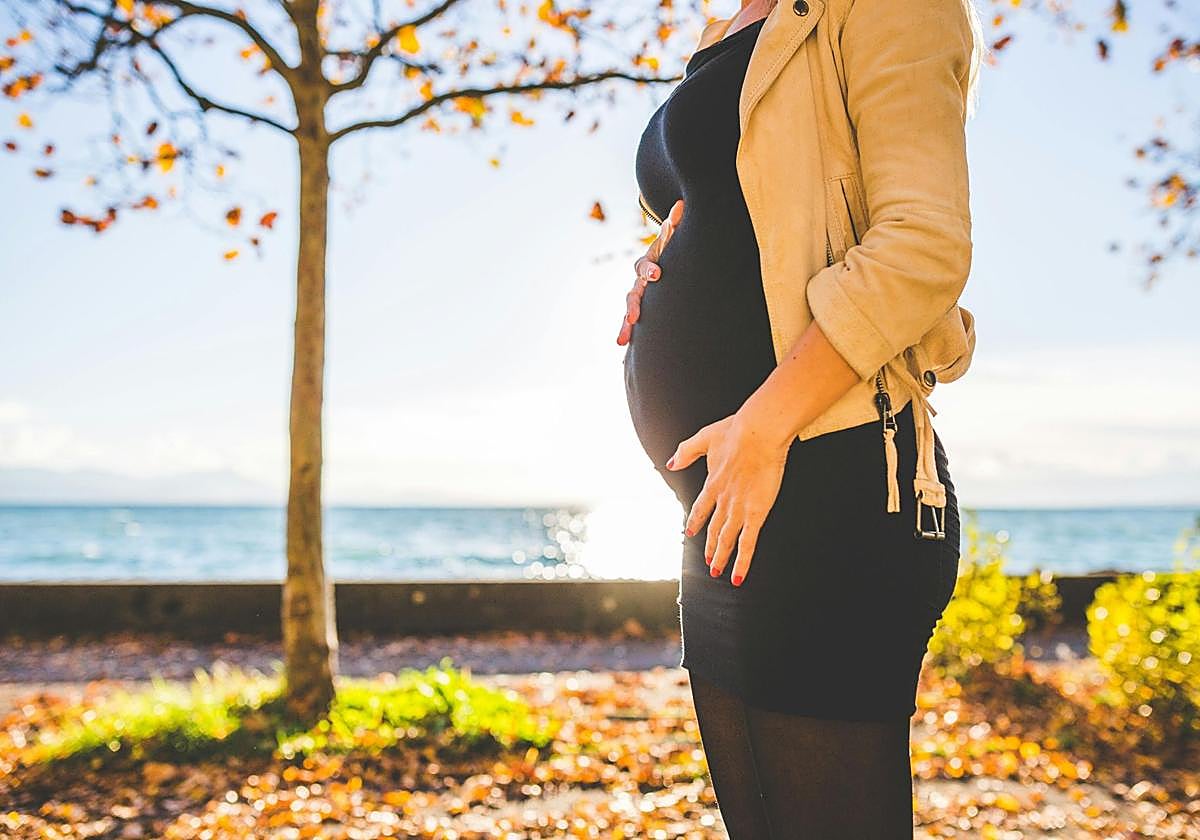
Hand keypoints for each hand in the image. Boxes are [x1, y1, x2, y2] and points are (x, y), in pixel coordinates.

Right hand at [616, 198, 684, 345]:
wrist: (663, 265)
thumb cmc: (672, 252)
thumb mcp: (674, 240)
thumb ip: (676, 226)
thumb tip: (681, 205)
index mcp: (648, 265)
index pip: (646, 266)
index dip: (650, 269)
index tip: (658, 275)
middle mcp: (639, 283)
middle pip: (633, 294)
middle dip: (633, 306)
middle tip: (634, 318)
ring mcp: (638, 299)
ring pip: (630, 313)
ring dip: (625, 327)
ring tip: (621, 342)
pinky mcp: (641, 313)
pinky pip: (634, 327)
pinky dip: (631, 339)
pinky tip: (625, 359)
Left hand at [665, 407, 792, 586]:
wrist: (757, 433)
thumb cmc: (736, 431)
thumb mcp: (705, 438)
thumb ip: (686, 452)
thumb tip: (670, 463)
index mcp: (712, 483)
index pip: (701, 508)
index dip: (696, 522)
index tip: (691, 533)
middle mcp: (723, 500)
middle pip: (714, 529)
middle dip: (709, 547)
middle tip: (707, 561)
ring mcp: (739, 509)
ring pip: (727, 541)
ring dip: (721, 557)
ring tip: (717, 571)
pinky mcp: (756, 514)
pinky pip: (748, 543)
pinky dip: (742, 562)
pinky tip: (737, 576)